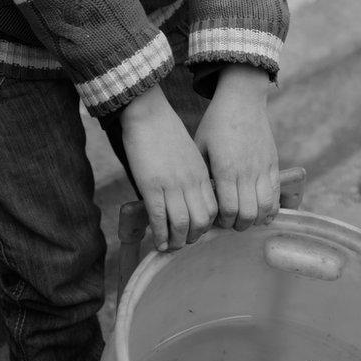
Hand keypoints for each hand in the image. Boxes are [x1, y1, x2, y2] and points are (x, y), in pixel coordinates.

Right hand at [122, 85, 216, 251]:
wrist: (148, 114)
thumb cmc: (166, 132)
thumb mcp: (189, 154)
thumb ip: (192, 175)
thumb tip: (188, 196)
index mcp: (202, 173)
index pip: (213, 209)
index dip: (207, 226)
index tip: (196, 232)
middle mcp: (191, 182)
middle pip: (202, 220)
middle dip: (193, 238)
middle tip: (183, 242)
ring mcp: (172, 185)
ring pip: (182, 224)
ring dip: (177, 241)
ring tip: (170, 246)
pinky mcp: (151, 186)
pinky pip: (159, 218)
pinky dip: (160, 234)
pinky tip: (156, 242)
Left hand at [195, 65, 279, 230]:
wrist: (242, 99)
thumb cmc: (216, 122)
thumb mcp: (200, 146)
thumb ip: (202, 173)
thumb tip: (198, 198)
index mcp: (226, 168)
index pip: (228, 209)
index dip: (223, 221)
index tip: (216, 219)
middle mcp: (246, 171)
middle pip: (248, 214)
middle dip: (239, 224)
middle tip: (231, 222)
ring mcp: (263, 168)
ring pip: (266, 208)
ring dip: (256, 219)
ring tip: (246, 218)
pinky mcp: (273, 164)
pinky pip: (276, 193)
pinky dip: (271, 207)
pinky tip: (263, 210)